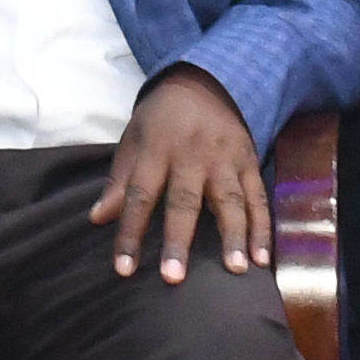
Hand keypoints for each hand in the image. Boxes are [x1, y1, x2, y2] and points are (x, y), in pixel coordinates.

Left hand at [90, 68, 269, 281]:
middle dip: (178, 240)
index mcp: (157, 149)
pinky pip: (258, 198)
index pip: (139, 196)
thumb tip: (97, 219)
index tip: (124, 269)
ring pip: (230, 200)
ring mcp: (225, 159)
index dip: (130, 233)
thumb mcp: (133, 138)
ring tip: (236, 269)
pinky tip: (262, 259)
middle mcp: (192, 155)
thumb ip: (119, 180)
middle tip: (174, 277)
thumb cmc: (162, 118)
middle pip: (184, 201)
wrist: (207, 81)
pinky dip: (262, 228)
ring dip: (234, 236)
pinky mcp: (250, 162)